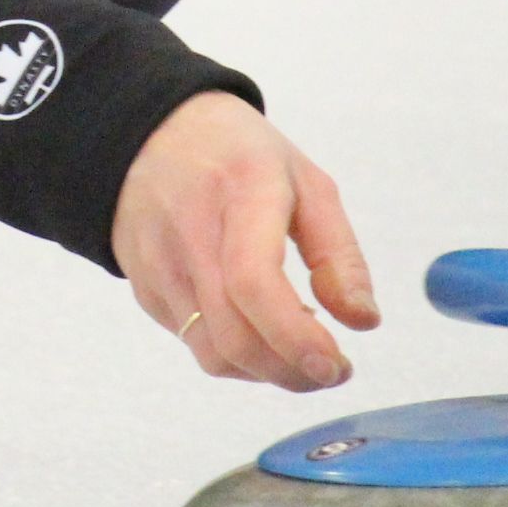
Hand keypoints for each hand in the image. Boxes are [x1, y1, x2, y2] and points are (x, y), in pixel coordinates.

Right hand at [112, 91, 380, 387]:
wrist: (149, 134)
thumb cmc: (238, 156)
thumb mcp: (307, 182)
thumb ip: (340, 254)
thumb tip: (362, 322)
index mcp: (242, 189)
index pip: (253, 281)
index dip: (295, 337)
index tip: (335, 363)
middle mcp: (191, 231)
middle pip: (235, 335)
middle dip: (294, 372)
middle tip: (332, 369)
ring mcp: (159, 265)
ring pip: (214, 354)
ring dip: (268, 371)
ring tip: (299, 350)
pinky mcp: (145, 289)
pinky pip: (195, 344)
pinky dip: (238, 355)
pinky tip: (259, 328)